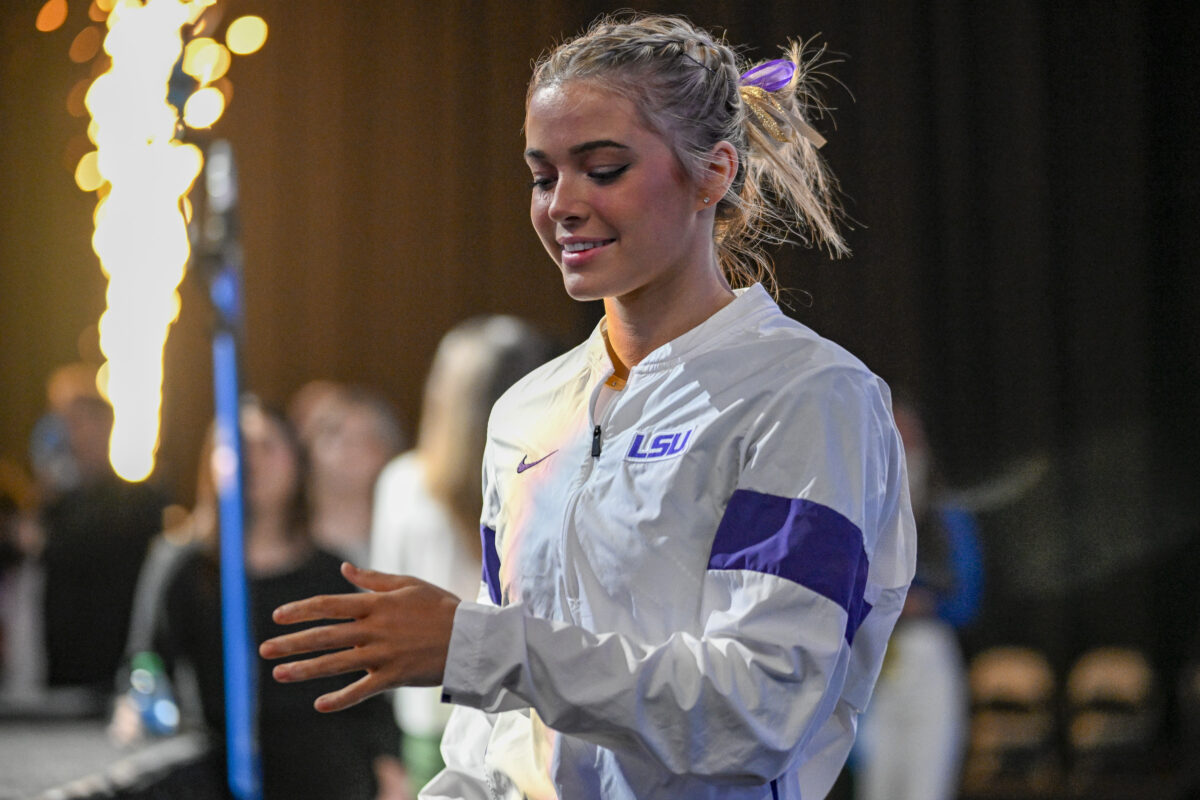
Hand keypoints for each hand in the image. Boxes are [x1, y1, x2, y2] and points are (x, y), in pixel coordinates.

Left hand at [259, 562, 460, 712]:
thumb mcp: (408, 584)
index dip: (301, 610)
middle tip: (264, 649)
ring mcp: (382, 654)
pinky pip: (362, 690)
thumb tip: (344, 569)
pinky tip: (320, 705)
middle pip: (325, 636)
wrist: (470, 637)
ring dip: (305, 669)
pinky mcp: (393, 676)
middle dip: (292, 642)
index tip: (277, 616)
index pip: (329, 605)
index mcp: (376, 604)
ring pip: (336, 663)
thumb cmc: (440, 606)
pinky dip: (341, 699)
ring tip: (278, 673)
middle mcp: (374, 629)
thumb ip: (373, 579)